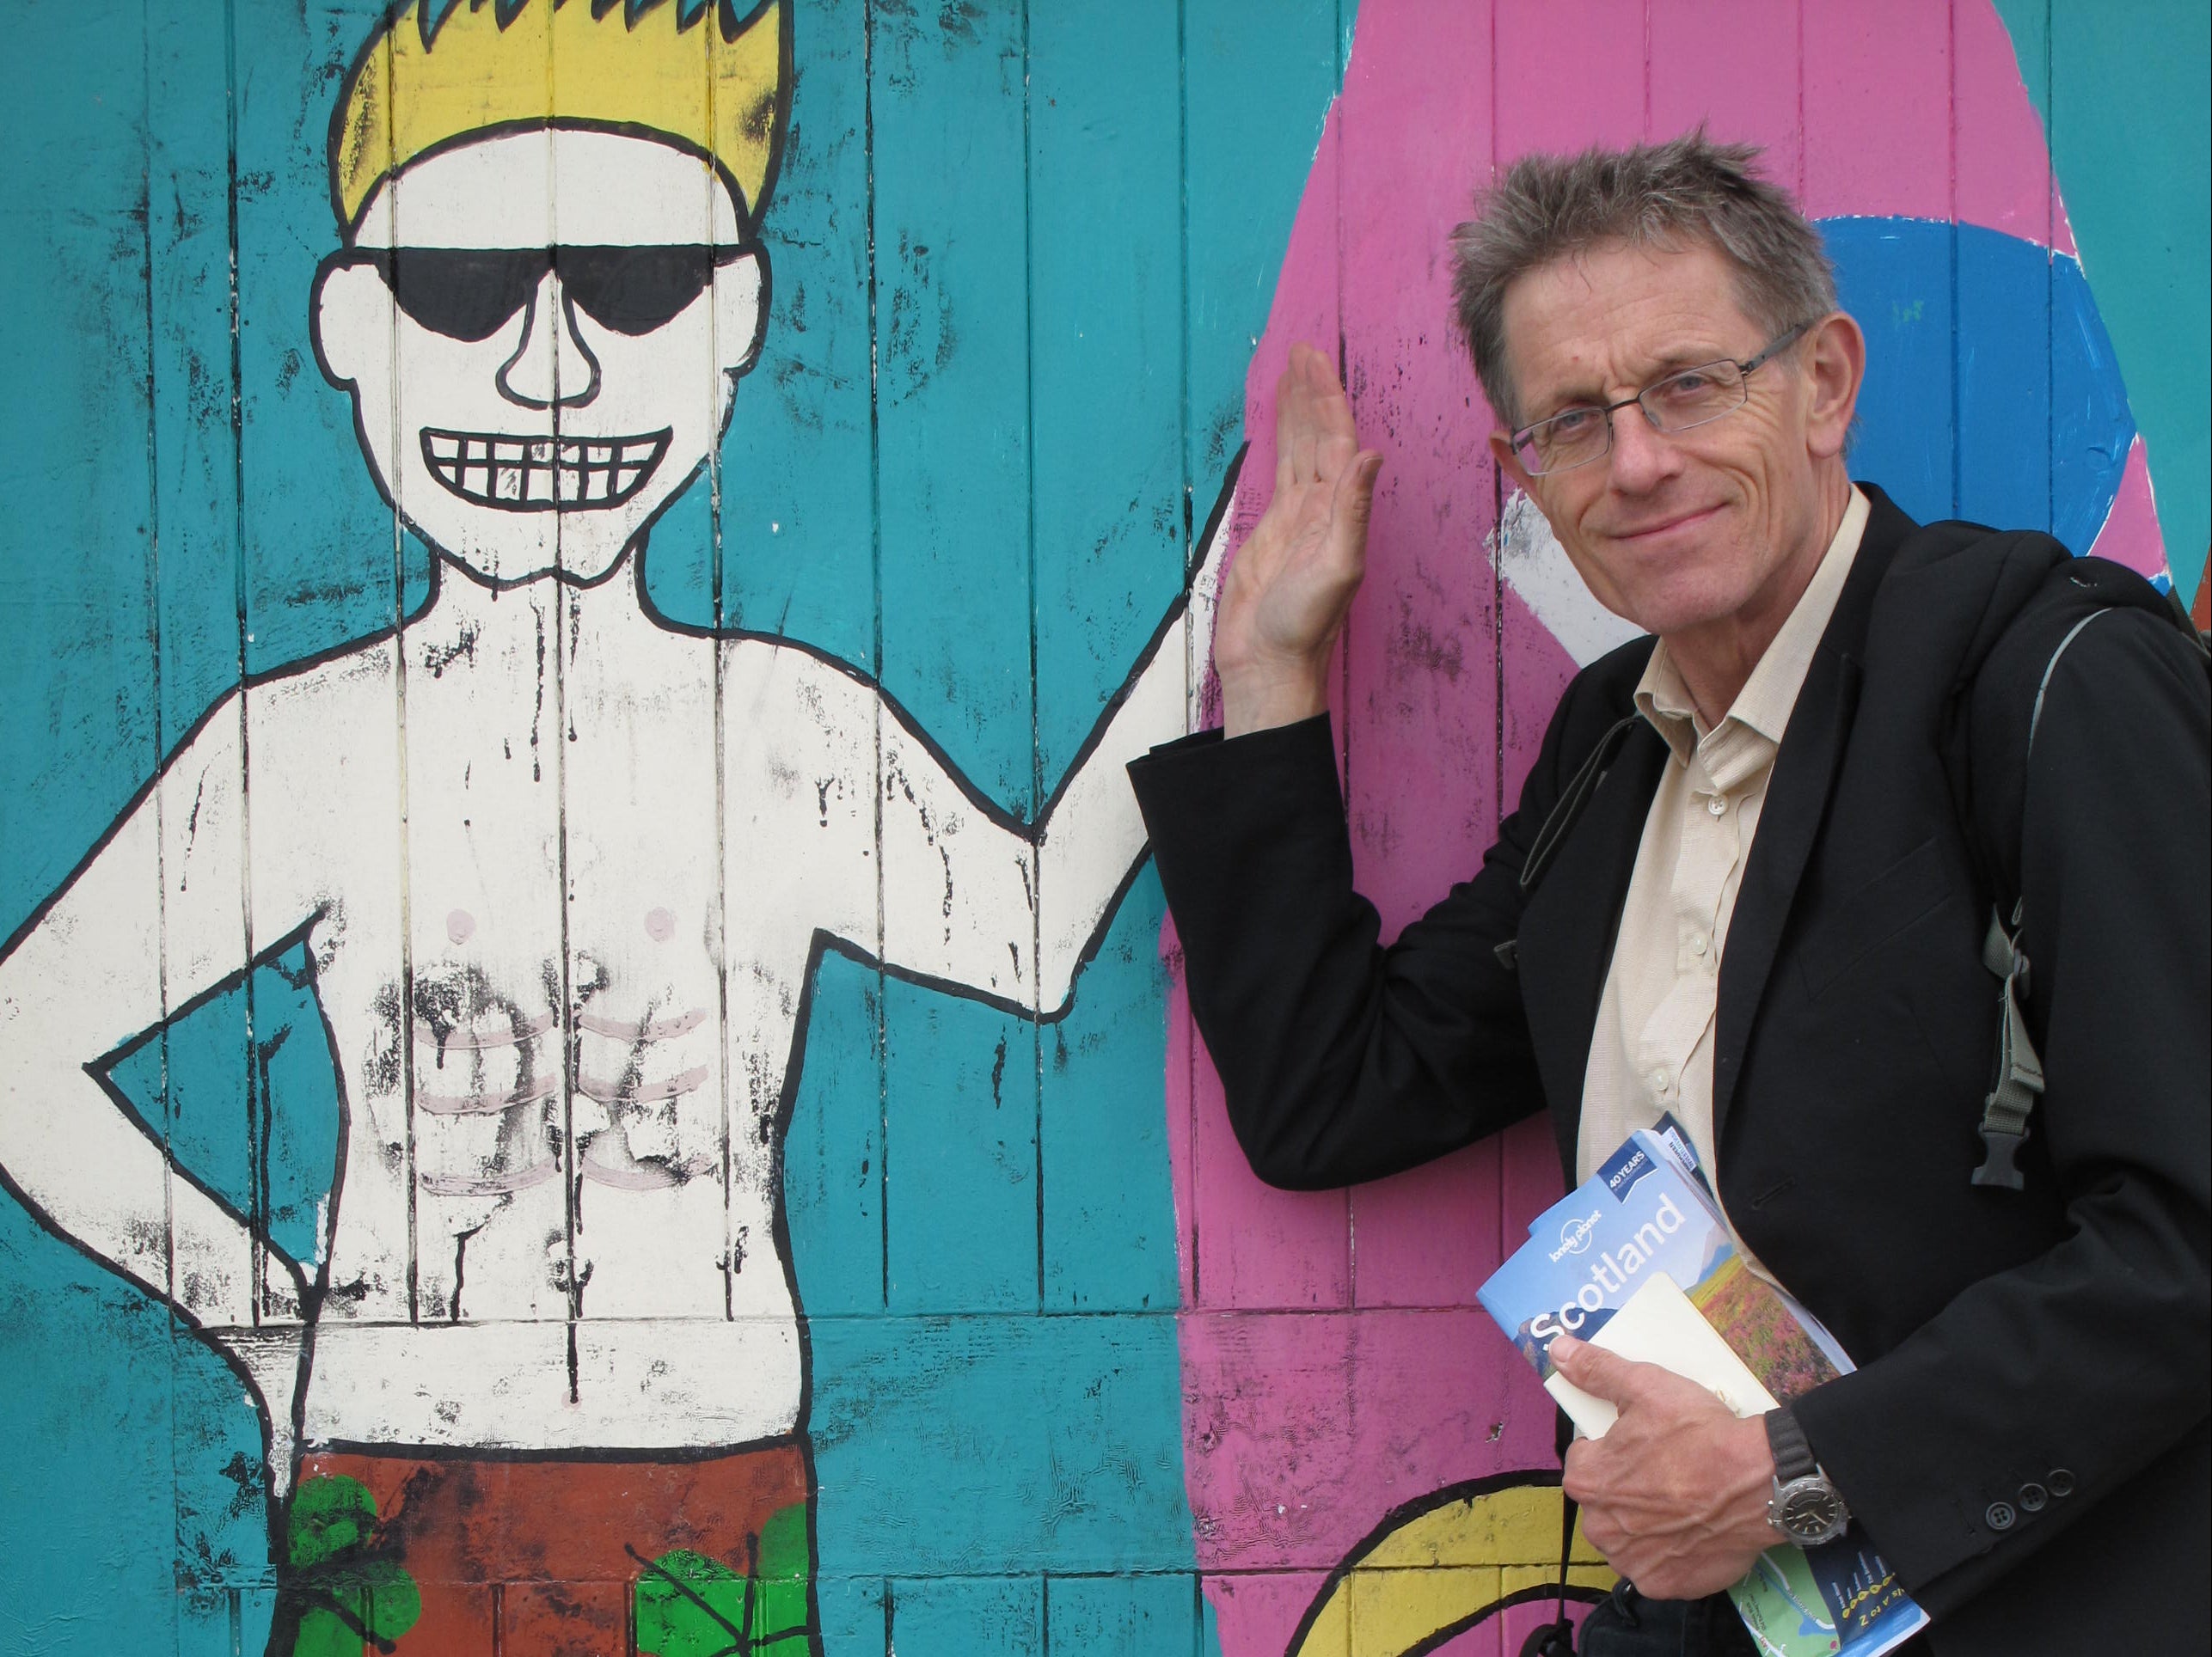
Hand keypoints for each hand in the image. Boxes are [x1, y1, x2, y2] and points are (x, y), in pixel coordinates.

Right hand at [1215, 342, 1381, 736]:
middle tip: (1301, 350)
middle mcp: (1323, 507)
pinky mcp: (1273, 531)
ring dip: (1296, 411)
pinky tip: (1280, 425)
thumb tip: (1370, 456)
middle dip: (1311, 392)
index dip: (1326, 398)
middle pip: (1319, 435)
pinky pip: (1280, 472)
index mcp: (1341, 510)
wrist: (1269, 663)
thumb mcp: (1336, 567)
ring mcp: (1298, 517)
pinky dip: (1280, 443)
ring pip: (1299, 449)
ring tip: (1290, 371)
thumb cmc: (1304, 627)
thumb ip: (1352, 511)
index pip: (1336, 440)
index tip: (1313, 361)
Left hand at [1552, 1334, 1780, 1600]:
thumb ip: (1597, 1371)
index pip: (1584, 1460)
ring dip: (1645, 1524)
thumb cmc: (1699, 1434)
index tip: (1642, 1443)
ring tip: (1681, 1501)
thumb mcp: (1646, 1387)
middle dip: (1625, 1488)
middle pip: (1605, 1502)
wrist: (1762, 1484)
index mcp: (1587, 1481)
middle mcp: (1599, 1528)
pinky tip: (1693, 1532)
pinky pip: (1658, 1567)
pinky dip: (1672, 1553)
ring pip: (1628, 1537)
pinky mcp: (1665, 1587)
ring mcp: (1632, 1562)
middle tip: (1666, 1471)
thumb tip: (1559, 1350)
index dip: (1612, 1448)